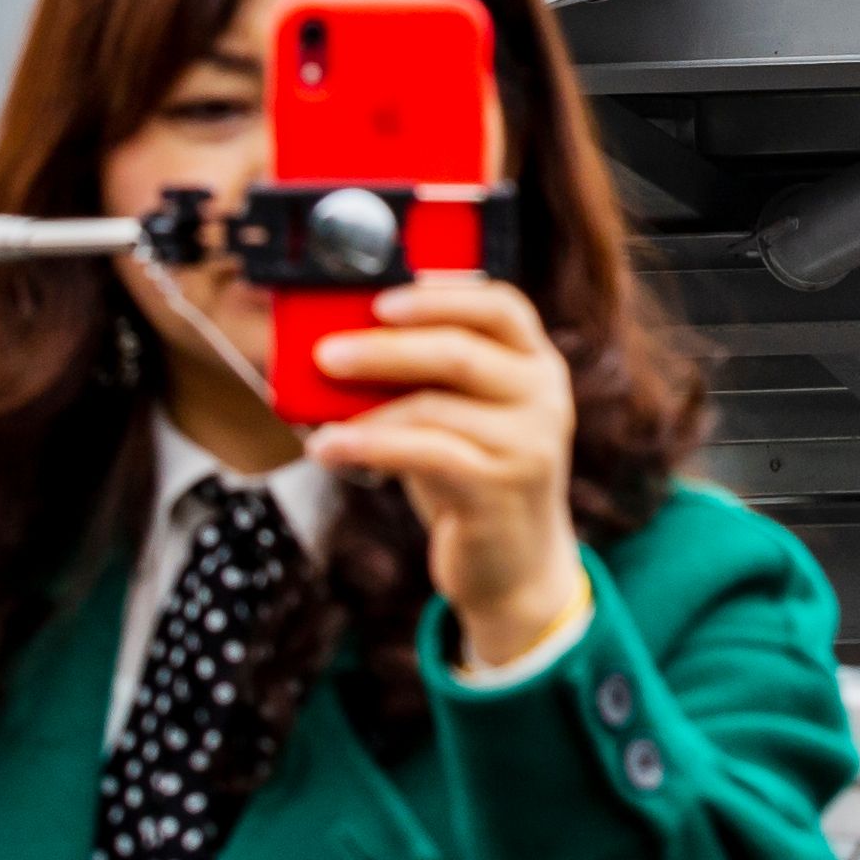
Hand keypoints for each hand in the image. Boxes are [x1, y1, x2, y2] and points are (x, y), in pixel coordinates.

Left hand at [306, 272, 588, 663]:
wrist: (516, 563)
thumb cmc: (473, 476)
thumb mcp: (462, 418)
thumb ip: (425, 379)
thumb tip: (339, 345)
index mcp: (537, 364)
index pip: (502, 306)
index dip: (441, 296)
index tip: (380, 300)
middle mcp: (544, 397)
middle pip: (460, 352)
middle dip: (384, 349)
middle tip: (325, 354)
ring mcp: (529, 444)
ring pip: (434, 406)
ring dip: (365, 410)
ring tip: (316, 417)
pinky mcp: (501, 489)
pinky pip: (423, 454)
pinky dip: (368, 447)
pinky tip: (329, 449)